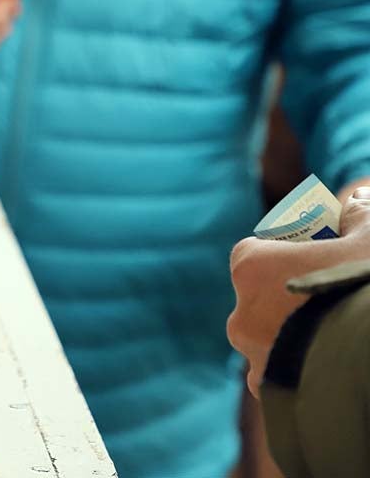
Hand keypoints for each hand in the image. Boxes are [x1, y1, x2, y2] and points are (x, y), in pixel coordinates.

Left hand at [228, 185, 369, 395]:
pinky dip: (298, 373)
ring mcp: (252, 356)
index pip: (256, 253)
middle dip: (291, 299)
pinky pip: (279, 379)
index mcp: (249, 265)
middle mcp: (239, 312)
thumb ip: (358, 213)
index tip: (317, 261)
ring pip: (268, 341)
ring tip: (334, 335)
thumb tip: (354, 203)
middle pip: (262, 299)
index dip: (287, 254)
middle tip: (332, 299)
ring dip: (293, 338)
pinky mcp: (272, 393)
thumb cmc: (368, 285)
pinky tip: (328, 366)